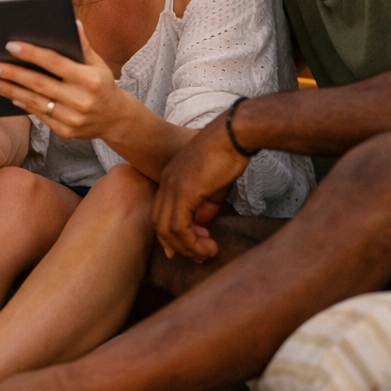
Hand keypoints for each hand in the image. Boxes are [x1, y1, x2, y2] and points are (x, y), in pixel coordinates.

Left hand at [0, 22, 123, 139]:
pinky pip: (39, 116)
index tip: (11, 46)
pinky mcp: (65, 131)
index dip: (31, 54)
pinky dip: (23, 105)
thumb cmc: (103, 85)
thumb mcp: (98, 64)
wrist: (116, 119)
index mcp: (89, 79)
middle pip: (39, 84)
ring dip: (10, 91)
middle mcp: (81, 99)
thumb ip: (84, 45)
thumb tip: (73, 22)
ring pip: (35, 102)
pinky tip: (10, 96)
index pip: (54, 63)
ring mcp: (73, 118)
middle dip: (12, 74)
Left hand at [151, 112, 247, 261]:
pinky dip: (192, 242)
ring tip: (207, 252)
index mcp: (170, 180)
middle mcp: (166, 184)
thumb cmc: (226, 156)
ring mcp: (172, 188)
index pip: (160, 214)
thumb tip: (202, 230)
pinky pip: (180, 227)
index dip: (170, 236)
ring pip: (167, 230)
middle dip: (177, 246)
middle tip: (199, 255)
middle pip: (158, 224)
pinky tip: (209, 245)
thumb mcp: (214, 189)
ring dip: (187, 248)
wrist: (232, 136)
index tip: (189, 248)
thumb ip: (205, 210)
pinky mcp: (184, 192)